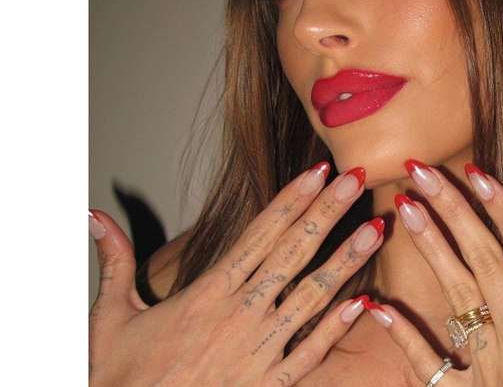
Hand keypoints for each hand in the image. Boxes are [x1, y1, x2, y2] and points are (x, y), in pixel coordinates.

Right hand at [89, 162, 383, 385]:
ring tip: (376, 230)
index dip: (292, 200)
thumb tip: (92, 215)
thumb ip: (113, 261)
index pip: (260, 233)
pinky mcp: (268, 383)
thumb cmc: (120, 376)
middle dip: (328, 212)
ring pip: (312, 296)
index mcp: (207, 292)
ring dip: (347, 261)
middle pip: (293, 251)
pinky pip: (309, 352)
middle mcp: (240, 313)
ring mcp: (259, 348)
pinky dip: (336, 328)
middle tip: (358, 180)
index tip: (319, 172)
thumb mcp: (110, 314)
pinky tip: (364, 303)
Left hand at [366, 159, 502, 386]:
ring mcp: (487, 369)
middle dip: (452, 211)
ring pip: (454, 297)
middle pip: (483, 261)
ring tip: (403, 209)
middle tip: (419, 170)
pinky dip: (403, 336)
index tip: (477, 172)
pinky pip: (429, 367)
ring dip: (428, 250)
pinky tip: (375, 307)